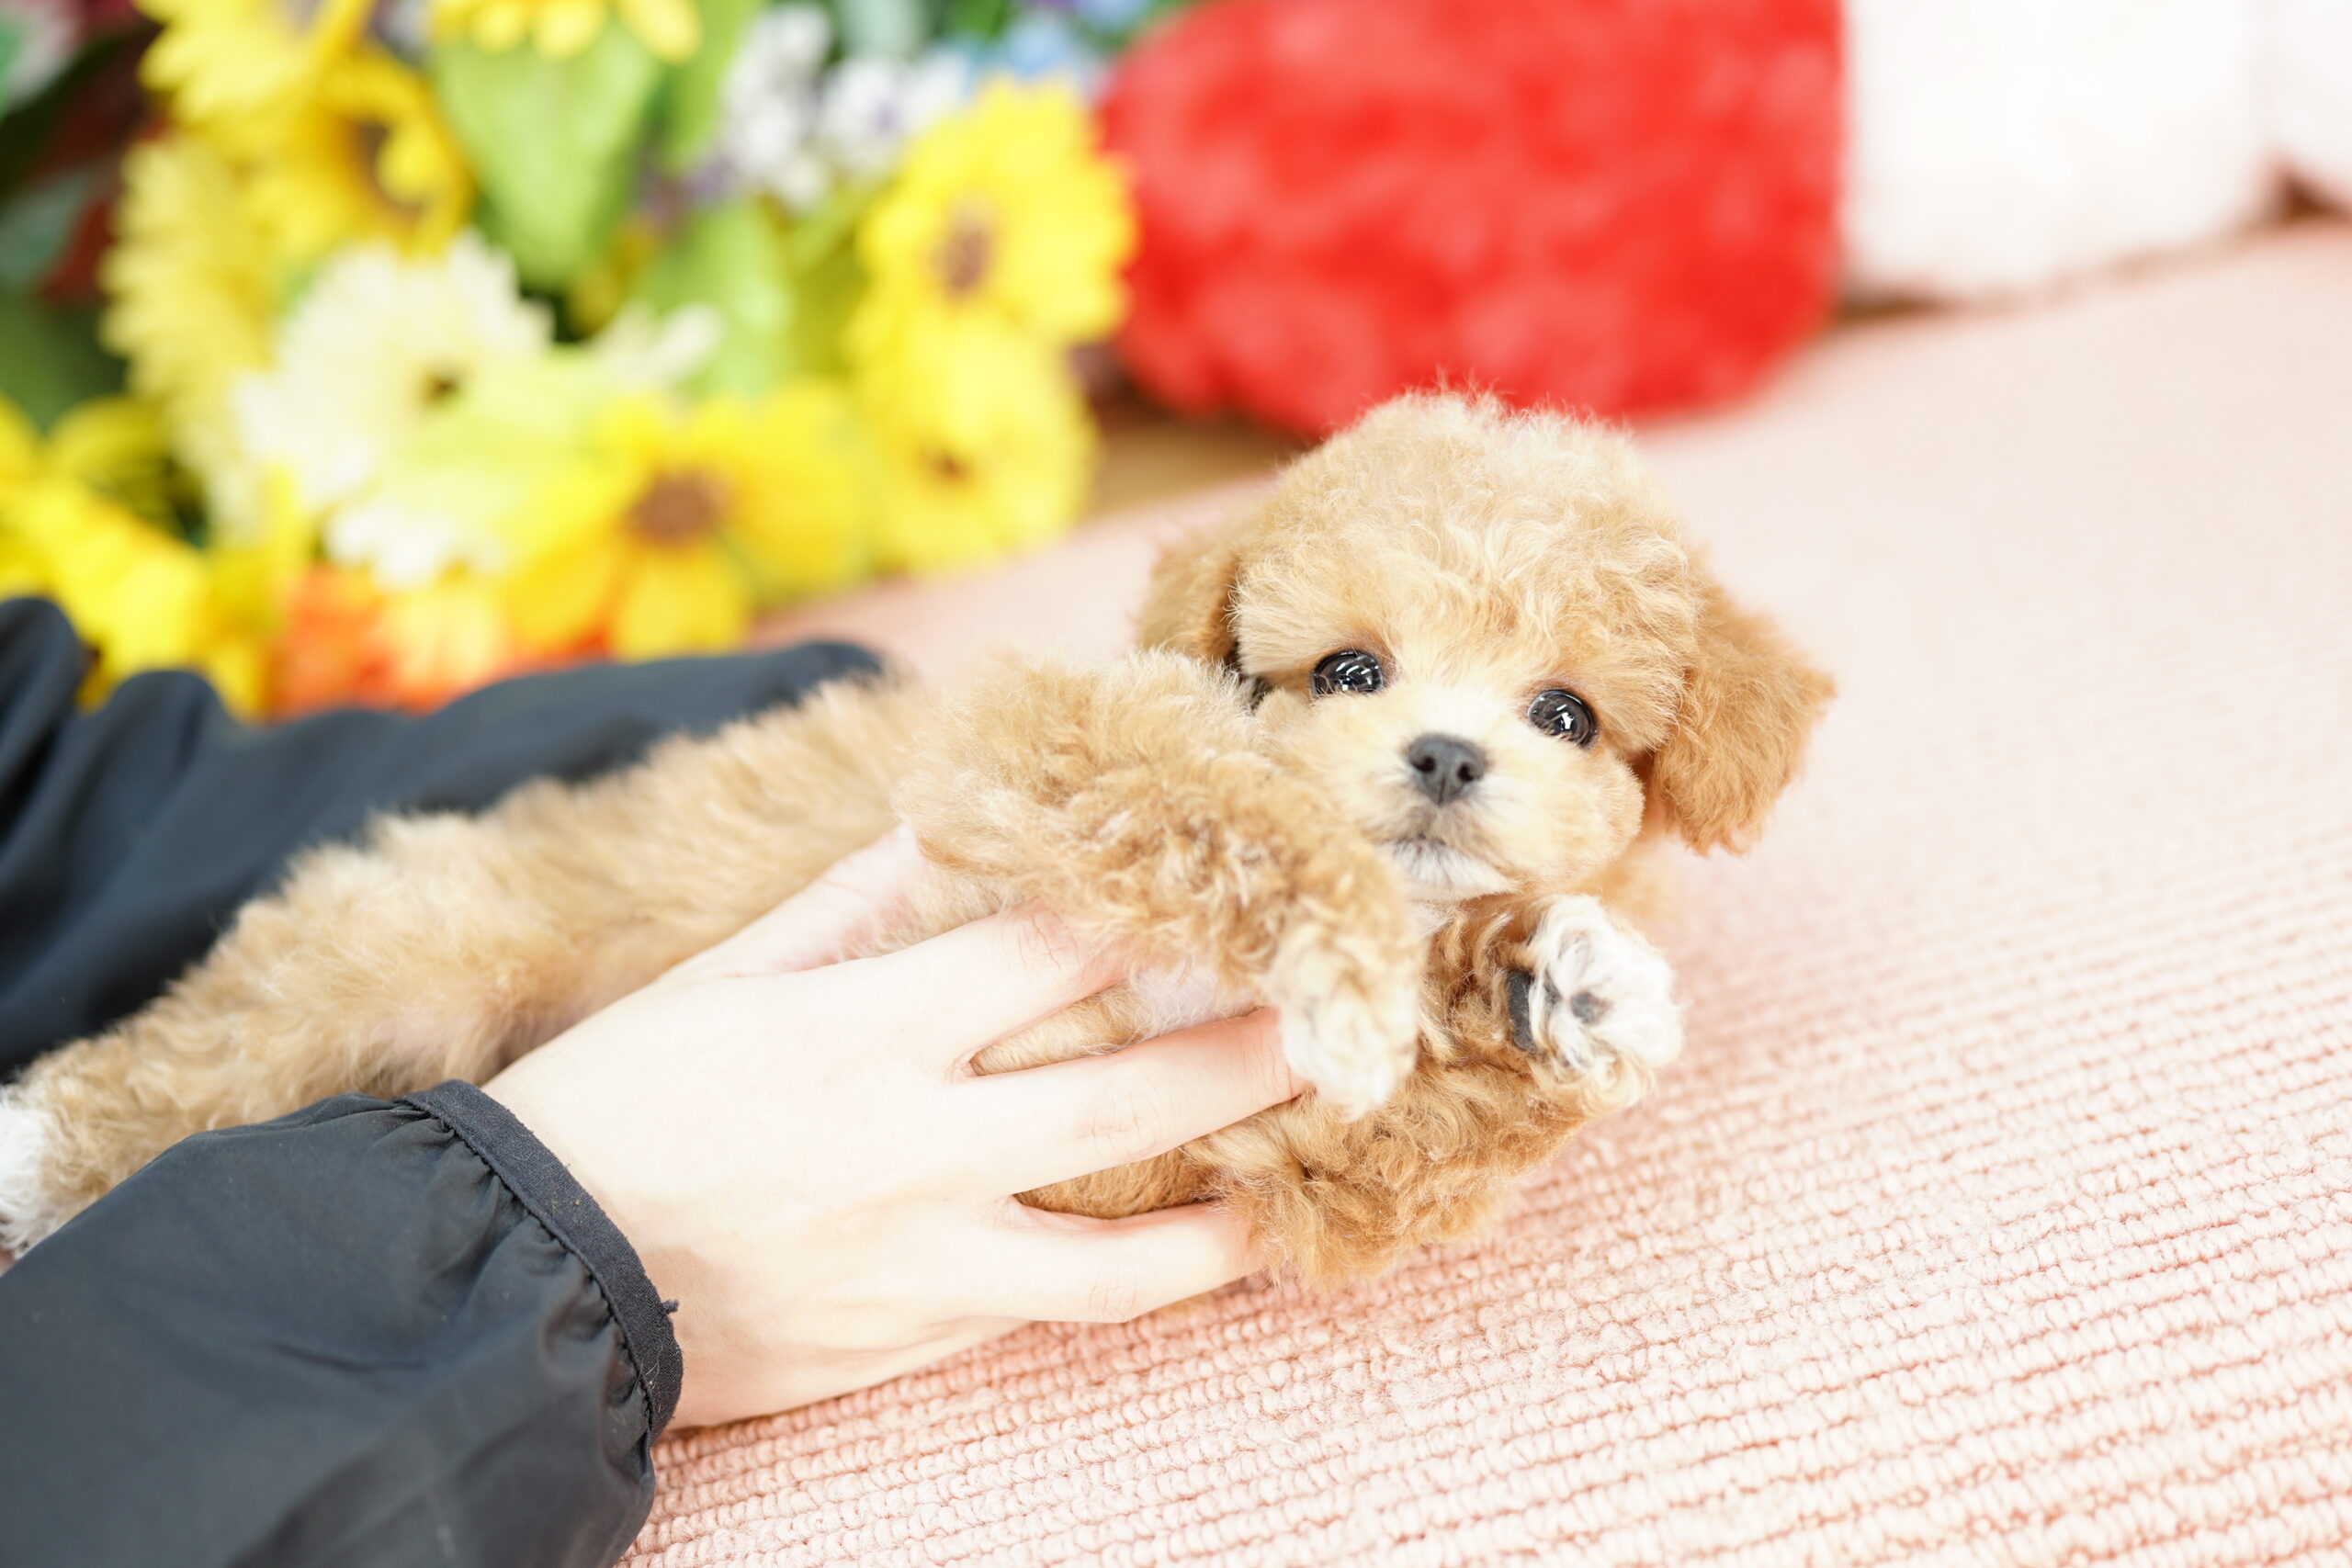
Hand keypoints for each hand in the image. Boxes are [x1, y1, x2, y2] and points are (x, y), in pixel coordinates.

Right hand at [485, 829, 1300, 1428]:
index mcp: (864, 1029)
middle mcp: (915, 1144)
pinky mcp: (918, 1337)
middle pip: (1127, 1094)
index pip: (1053, 952)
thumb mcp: (721, 981)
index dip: (1161, 914)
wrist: (530, 1283)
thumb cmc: (616, 1108)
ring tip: (1302, 1163)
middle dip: (1248, 1050)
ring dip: (1231, 1202)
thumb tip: (944, 826)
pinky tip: (1205, 1250)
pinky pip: (1059, 1309)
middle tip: (1338, 1015)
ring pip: (1121, 1246)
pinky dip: (1143, 1279)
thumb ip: (849, 908)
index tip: (1241, 881)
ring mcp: (926, 1257)